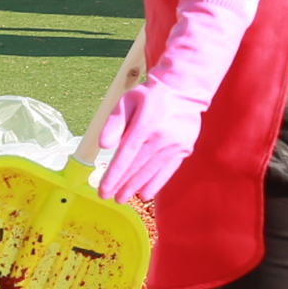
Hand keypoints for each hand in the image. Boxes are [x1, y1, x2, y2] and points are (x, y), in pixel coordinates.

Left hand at [92, 80, 206, 203]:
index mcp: (145, 126)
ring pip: (152, 172)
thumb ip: (114, 123)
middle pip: (137, 168)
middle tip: (109, 198)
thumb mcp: (127, 101)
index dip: (113, 176)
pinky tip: (145, 194)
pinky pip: (168, 171)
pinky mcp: (184, 149)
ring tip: (123, 198)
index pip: (125, 157)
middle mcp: (161, 139)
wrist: (184, 90)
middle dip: (122, 186)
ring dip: (136, 187)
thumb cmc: (150, 96)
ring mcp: (175, 146)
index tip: (103, 190)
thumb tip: (103, 146)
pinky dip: (156, 184)